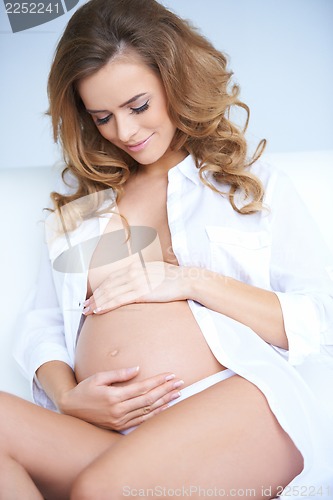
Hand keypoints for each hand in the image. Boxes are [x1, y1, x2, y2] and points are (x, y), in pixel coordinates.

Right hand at [58, 366, 183, 430]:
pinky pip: (142, 421)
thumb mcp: (98, 377)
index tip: (170, 375)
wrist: (70, 409)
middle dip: (166, 390)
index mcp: (114, 396)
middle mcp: (119, 410)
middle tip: (180, 383)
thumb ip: (119, 373)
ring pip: (148, 411)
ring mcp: (120, 420)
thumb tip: (137, 368)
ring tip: (177, 394)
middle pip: (149, 400)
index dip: (158, 381)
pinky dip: (155, 414)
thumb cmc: (84, 390)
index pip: (142, 388)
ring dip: (164, 402)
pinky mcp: (119, 426)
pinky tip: (165, 407)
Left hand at [83, 260, 192, 314]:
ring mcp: (137, 282)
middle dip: (95, 296)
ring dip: (97, 302)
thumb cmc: (173, 279)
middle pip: (108, 285)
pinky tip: (99, 310)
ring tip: (87, 311)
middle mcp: (133, 272)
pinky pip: (119, 299)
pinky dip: (106, 304)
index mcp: (136, 267)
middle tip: (84, 306)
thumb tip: (138, 285)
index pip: (112, 278)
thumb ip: (143, 277)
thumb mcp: (155, 273)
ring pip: (111, 293)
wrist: (186, 280)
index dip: (100, 288)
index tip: (93, 296)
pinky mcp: (141, 292)